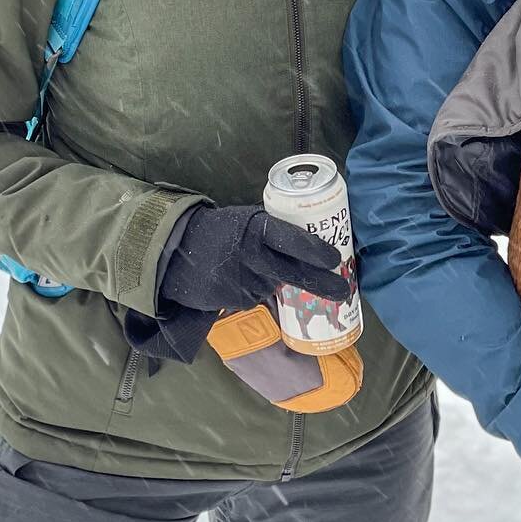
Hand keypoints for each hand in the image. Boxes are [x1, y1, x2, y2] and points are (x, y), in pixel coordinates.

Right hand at [159, 204, 349, 315]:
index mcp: (257, 229)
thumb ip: (273, 232)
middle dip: (323, 284)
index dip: (316, 250)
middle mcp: (253, 256)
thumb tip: (309, 243)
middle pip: (296, 273)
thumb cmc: (219, 231)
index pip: (293, 240)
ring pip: (277, 286)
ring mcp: (244, 280)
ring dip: (281, 284)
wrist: (175, 251)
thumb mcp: (246, 221)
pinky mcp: (235, 300)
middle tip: (344, 292)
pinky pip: (257, 297)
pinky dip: (257, 290)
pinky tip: (242, 279)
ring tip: (260, 271)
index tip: (336, 258)